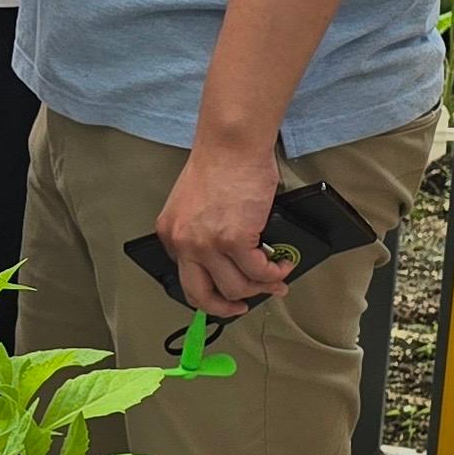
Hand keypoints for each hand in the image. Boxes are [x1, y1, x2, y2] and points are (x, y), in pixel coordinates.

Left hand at [155, 140, 294, 318]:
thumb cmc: (219, 166)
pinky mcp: (234, 240)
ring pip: (236, 288)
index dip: (211, 291)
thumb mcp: (194, 207)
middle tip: (243, 306)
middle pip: (202, 296)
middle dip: (225, 308)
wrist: (231, 146)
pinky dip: (275, 273)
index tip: (226, 294)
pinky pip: (259, 272)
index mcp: (170, 234)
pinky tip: (282, 265)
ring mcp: (207, 244)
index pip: (186, 278)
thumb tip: (228, 263)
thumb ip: (202, 234)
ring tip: (275, 279)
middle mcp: (183, 243)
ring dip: (260, 288)